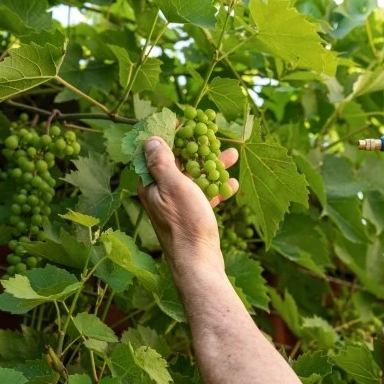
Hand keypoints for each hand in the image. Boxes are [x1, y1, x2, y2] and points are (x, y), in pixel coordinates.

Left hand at [137, 137, 238, 272]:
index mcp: (150, 184)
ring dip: (212, 167)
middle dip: (197, 148)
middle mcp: (160, 194)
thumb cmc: (185, 223)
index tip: (186, 121)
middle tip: (213, 135)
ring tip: (233, 155)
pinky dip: (216, 189)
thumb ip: (162, 162)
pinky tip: (233, 184)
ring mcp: (176, 206)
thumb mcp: (174, 186)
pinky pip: (203, 196)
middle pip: (178, 163)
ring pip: (194, 179)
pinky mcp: (190, 217)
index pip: (156, 151)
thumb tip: (152, 140)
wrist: (198, 262)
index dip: (169, 134)